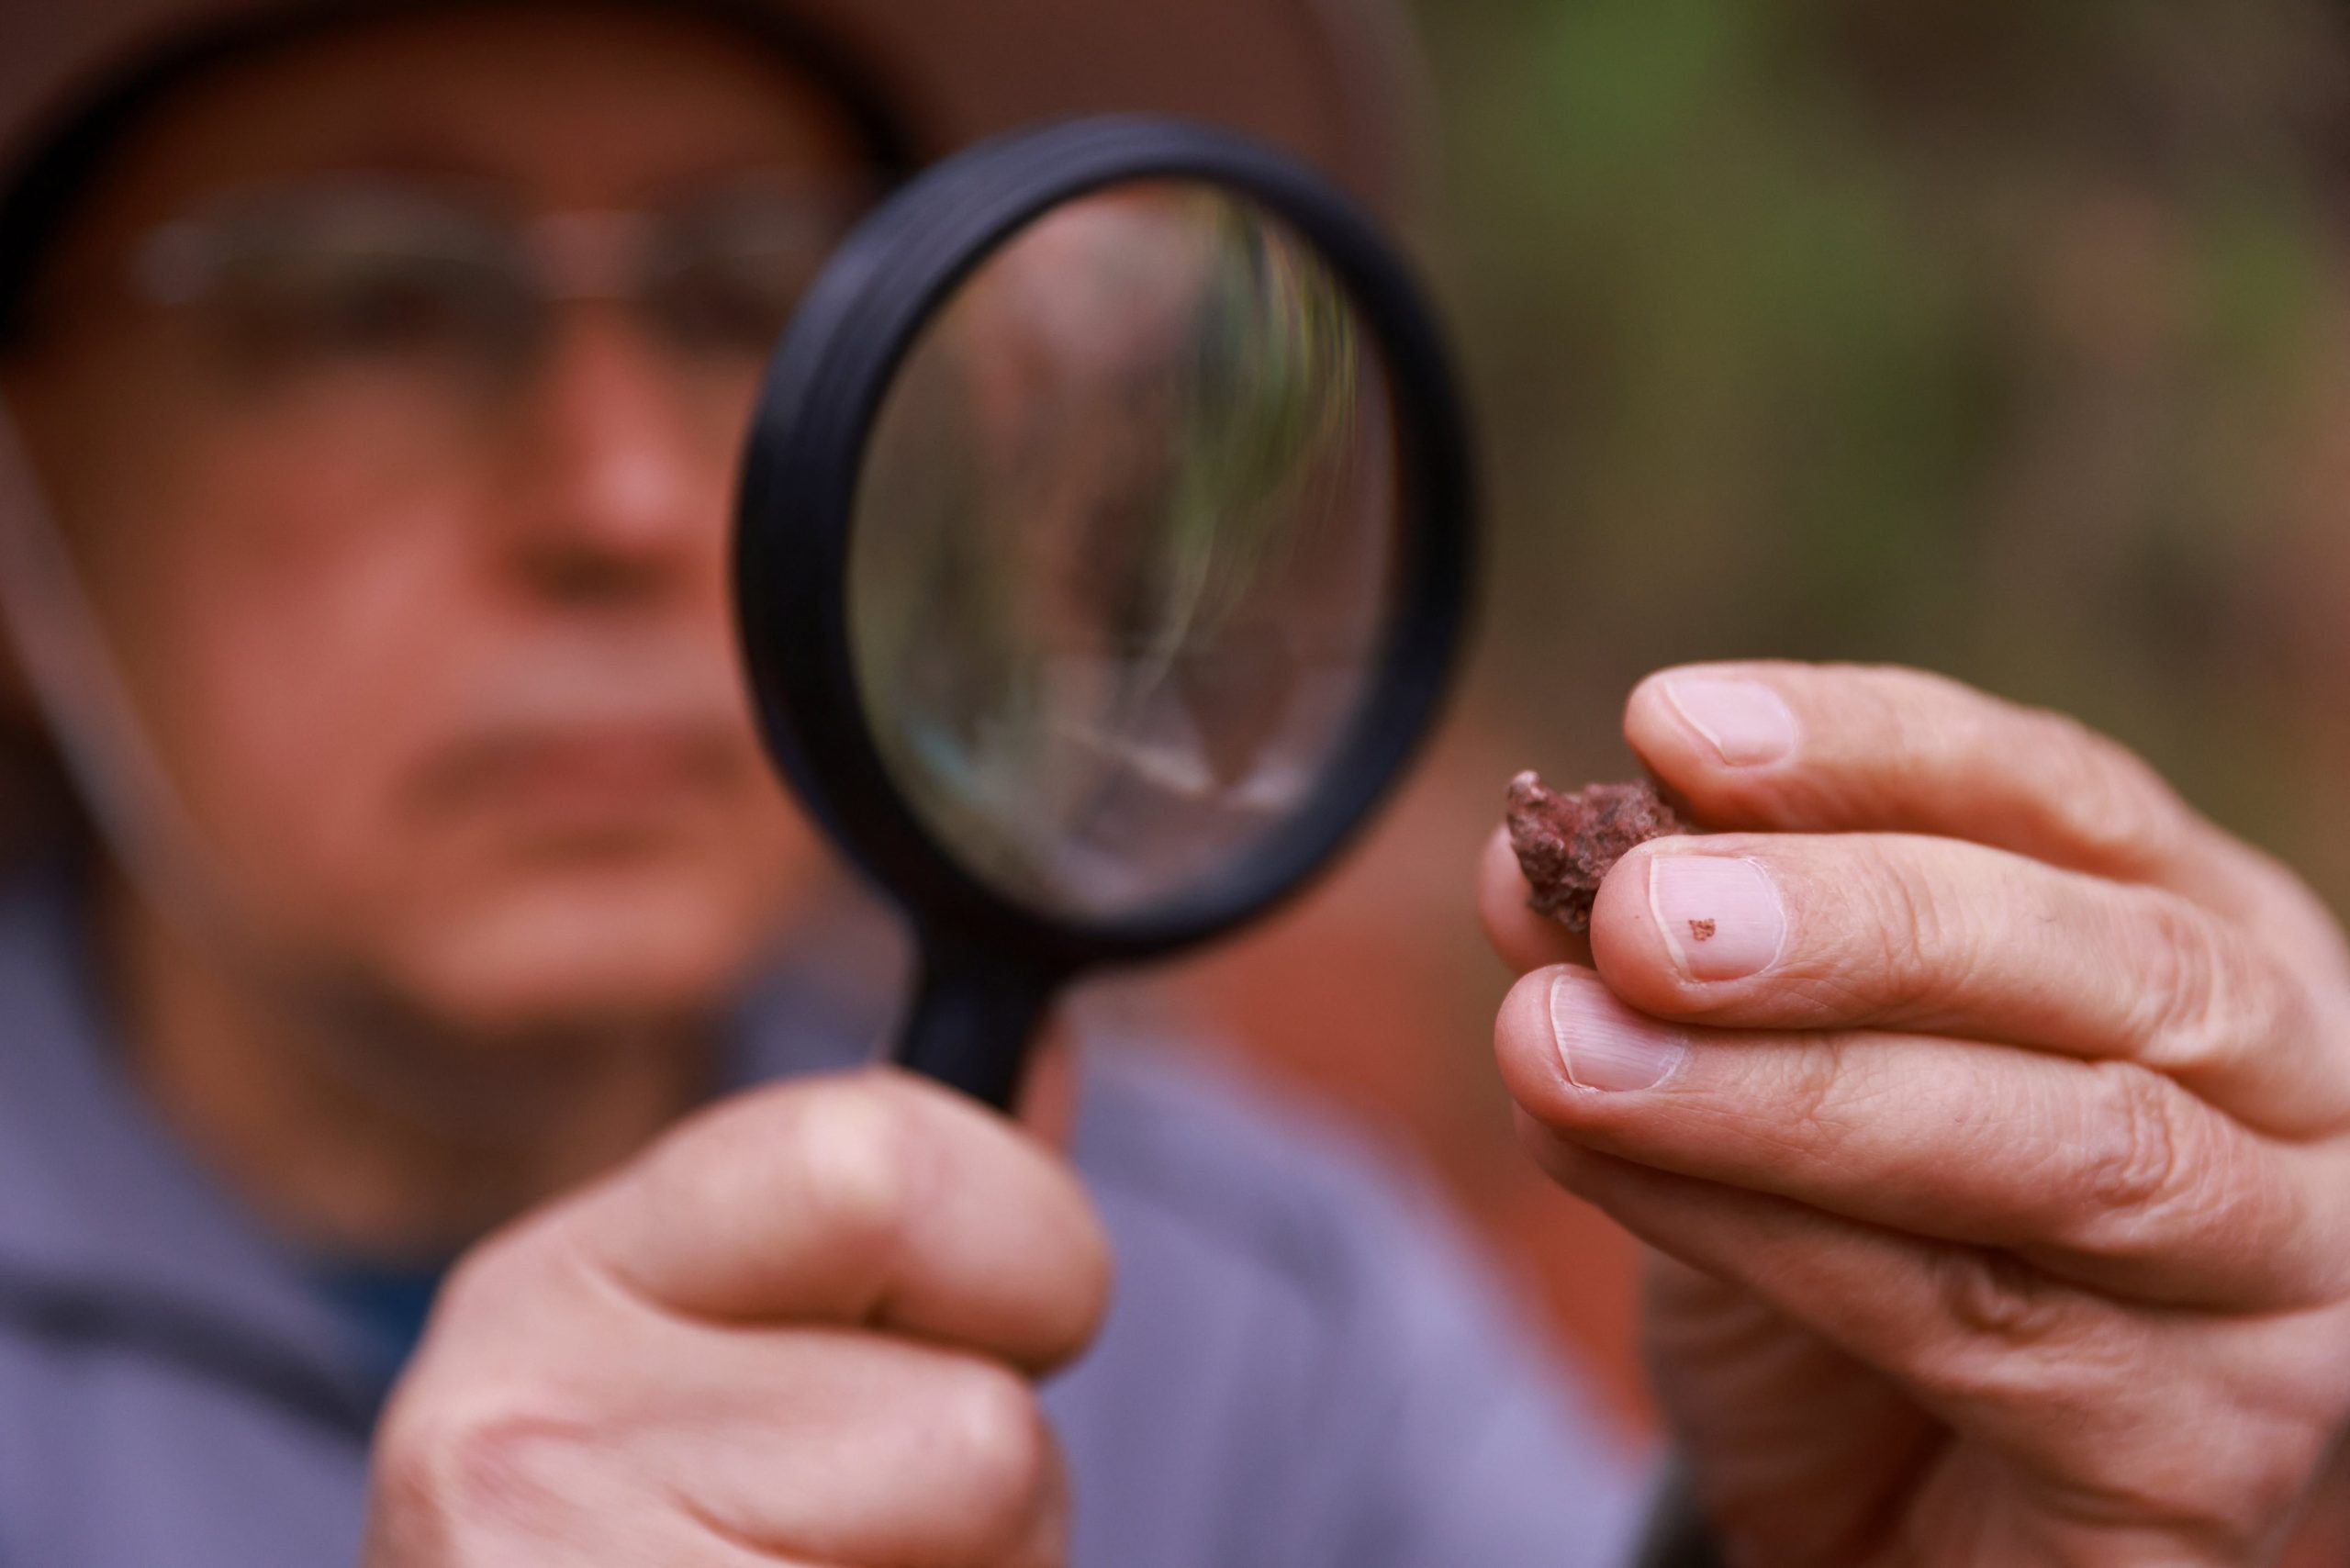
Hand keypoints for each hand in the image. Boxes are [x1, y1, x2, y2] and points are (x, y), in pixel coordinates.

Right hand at [362, 1069, 1109, 1566]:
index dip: (1024, 1252)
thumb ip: (910, 1198)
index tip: (980, 1324)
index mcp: (560, 1273)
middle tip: (876, 1528)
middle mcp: (507, 1431)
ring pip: (988, 1546)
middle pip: (979, 1434)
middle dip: (999, 1490)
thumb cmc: (690, 1539)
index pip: (888, 1160)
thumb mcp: (753, 1337)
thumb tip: (1045, 1051)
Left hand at [1483, 662, 2349, 1564]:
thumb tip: (1521, 864)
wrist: (1898, 1524)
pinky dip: (1773, 1236)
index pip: (2063, 802)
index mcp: (2204, 943)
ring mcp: (2282, 1289)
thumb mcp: (1751, 1082)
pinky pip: (1991, 1333)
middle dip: (1854, 922)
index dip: (1870, 749)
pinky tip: (1607, 1167)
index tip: (1668, 722)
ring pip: (2065, 1154)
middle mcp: (2294, 1097)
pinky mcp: (2208, 1463)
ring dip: (1787, 1089)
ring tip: (1565, 1044)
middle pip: (2112, 965)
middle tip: (1633, 910)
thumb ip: (1668, 974)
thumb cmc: (1858, 1264)